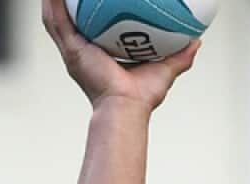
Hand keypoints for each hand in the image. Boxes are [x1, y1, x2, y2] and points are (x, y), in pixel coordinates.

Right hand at [41, 0, 201, 109]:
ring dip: (54, 1)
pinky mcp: (71, 50)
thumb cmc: (141, 97)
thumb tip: (196, 41)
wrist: (126, 108)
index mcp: (99, 55)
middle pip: (69, 19)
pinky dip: (54, 5)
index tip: (96, 2)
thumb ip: (180, 55)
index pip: (91, 28)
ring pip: (56, 18)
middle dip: (67, 3)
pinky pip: (58, 22)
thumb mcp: (165, 69)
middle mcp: (83, 51)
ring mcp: (74, 50)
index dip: (89, 14)